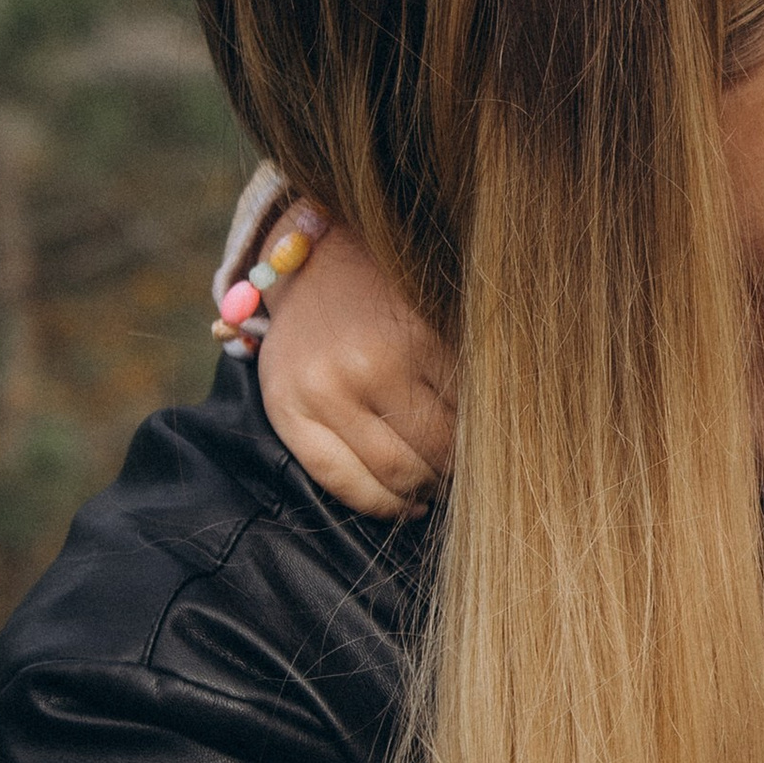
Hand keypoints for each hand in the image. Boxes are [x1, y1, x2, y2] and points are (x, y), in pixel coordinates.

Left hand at [259, 227, 455, 519]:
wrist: (322, 255)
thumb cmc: (311, 338)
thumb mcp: (293, 389)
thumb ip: (330, 441)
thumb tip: (404, 502)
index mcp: (292, 405)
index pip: (352, 485)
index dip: (392, 507)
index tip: (413, 507)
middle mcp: (333, 384)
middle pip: (401, 469)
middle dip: (429, 488)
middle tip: (442, 485)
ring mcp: (380, 359)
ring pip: (438, 442)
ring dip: (455, 462)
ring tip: (458, 459)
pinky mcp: (422, 334)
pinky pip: (460, 400)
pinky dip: (471, 419)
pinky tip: (468, 420)